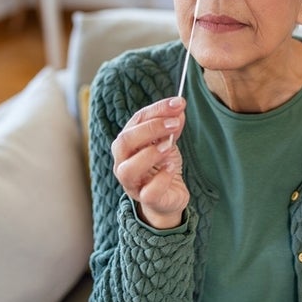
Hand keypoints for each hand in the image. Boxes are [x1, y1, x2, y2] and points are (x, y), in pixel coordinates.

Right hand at [111, 96, 188, 228]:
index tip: (178, 103)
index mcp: (127, 143)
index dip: (157, 110)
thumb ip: (171, 125)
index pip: (136, 120)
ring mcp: (132, 183)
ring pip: (128, 169)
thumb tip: (178, 107)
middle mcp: (123, 162)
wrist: (169, 195)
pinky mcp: (146, 199)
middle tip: (174, 123)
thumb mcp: (168, 141)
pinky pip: (148, 192)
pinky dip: (161, 178)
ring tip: (170, 146)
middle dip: (150, 129)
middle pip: (124, 142)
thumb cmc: (163, 166)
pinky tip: (171, 168)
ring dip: (151, 154)